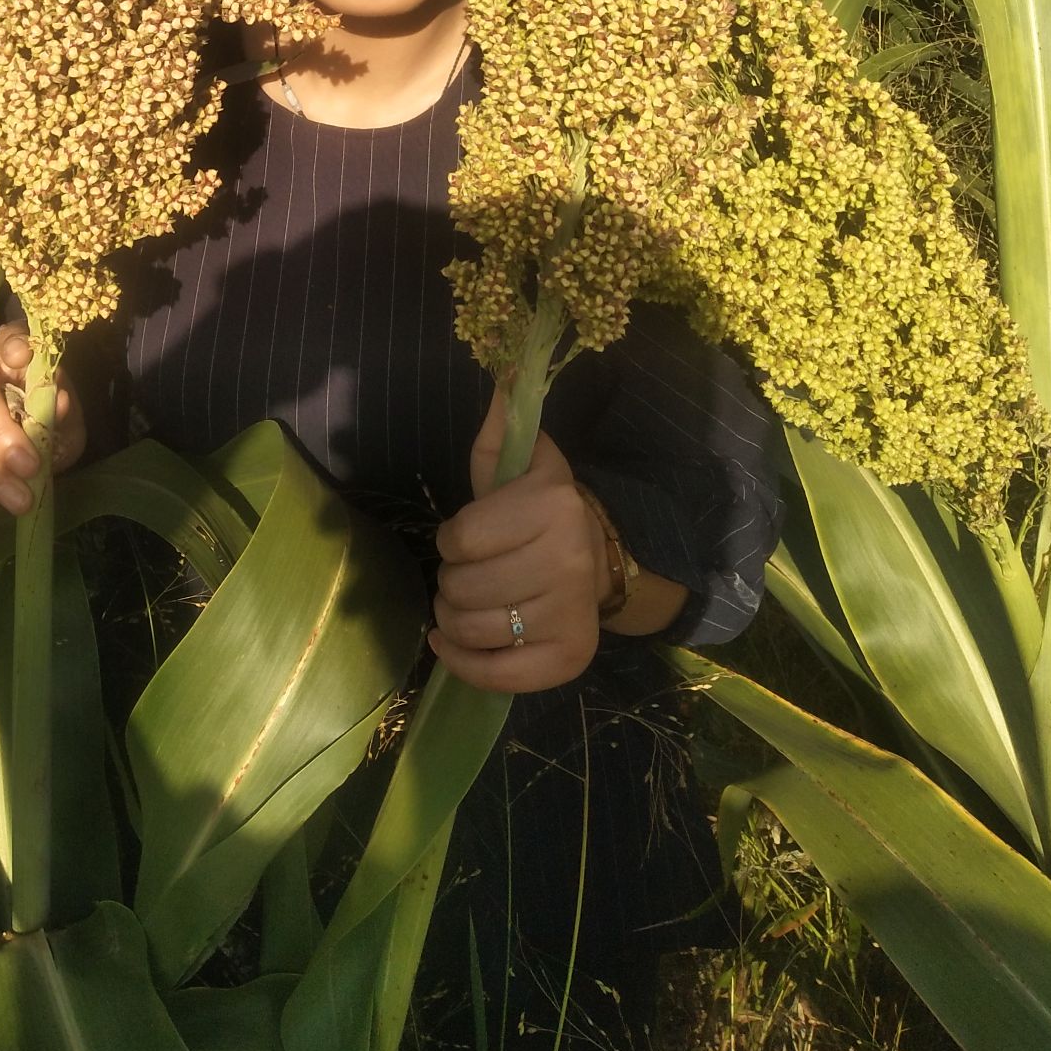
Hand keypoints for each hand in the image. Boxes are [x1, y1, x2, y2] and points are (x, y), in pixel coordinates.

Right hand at [0, 326, 84, 514]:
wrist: (12, 437)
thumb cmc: (40, 415)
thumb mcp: (62, 411)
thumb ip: (63, 410)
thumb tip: (59, 404)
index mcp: (6, 354)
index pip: (9, 337)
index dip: (15, 346)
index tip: (24, 357)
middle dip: (0, 433)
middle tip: (30, 468)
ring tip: (17, 498)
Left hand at [430, 395, 606, 692]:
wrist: (599, 559)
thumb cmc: (539, 510)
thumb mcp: (521, 462)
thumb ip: (501, 426)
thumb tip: (502, 373)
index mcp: (552, 506)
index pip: (461, 538)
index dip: (451, 540)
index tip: (466, 538)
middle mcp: (569, 561)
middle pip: (463, 588)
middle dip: (451, 582)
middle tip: (467, 574)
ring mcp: (572, 615)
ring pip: (474, 630)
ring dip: (452, 620)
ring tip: (463, 606)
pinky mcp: (571, 659)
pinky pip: (497, 677)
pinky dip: (463, 664)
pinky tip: (452, 644)